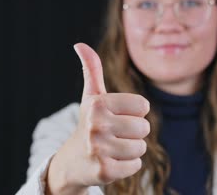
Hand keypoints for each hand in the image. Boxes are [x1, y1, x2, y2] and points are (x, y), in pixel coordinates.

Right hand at [46, 43, 149, 194]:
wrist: (72, 161)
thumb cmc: (89, 124)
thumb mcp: (91, 97)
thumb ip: (92, 70)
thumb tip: (79, 44)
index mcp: (98, 103)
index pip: (143, 105)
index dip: (134, 112)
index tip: (117, 116)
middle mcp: (96, 124)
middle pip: (144, 128)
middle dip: (134, 133)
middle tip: (114, 135)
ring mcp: (99, 149)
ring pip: (141, 147)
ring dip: (131, 150)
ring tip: (112, 148)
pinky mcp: (104, 171)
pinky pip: (136, 166)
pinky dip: (128, 166)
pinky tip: (111, 161)